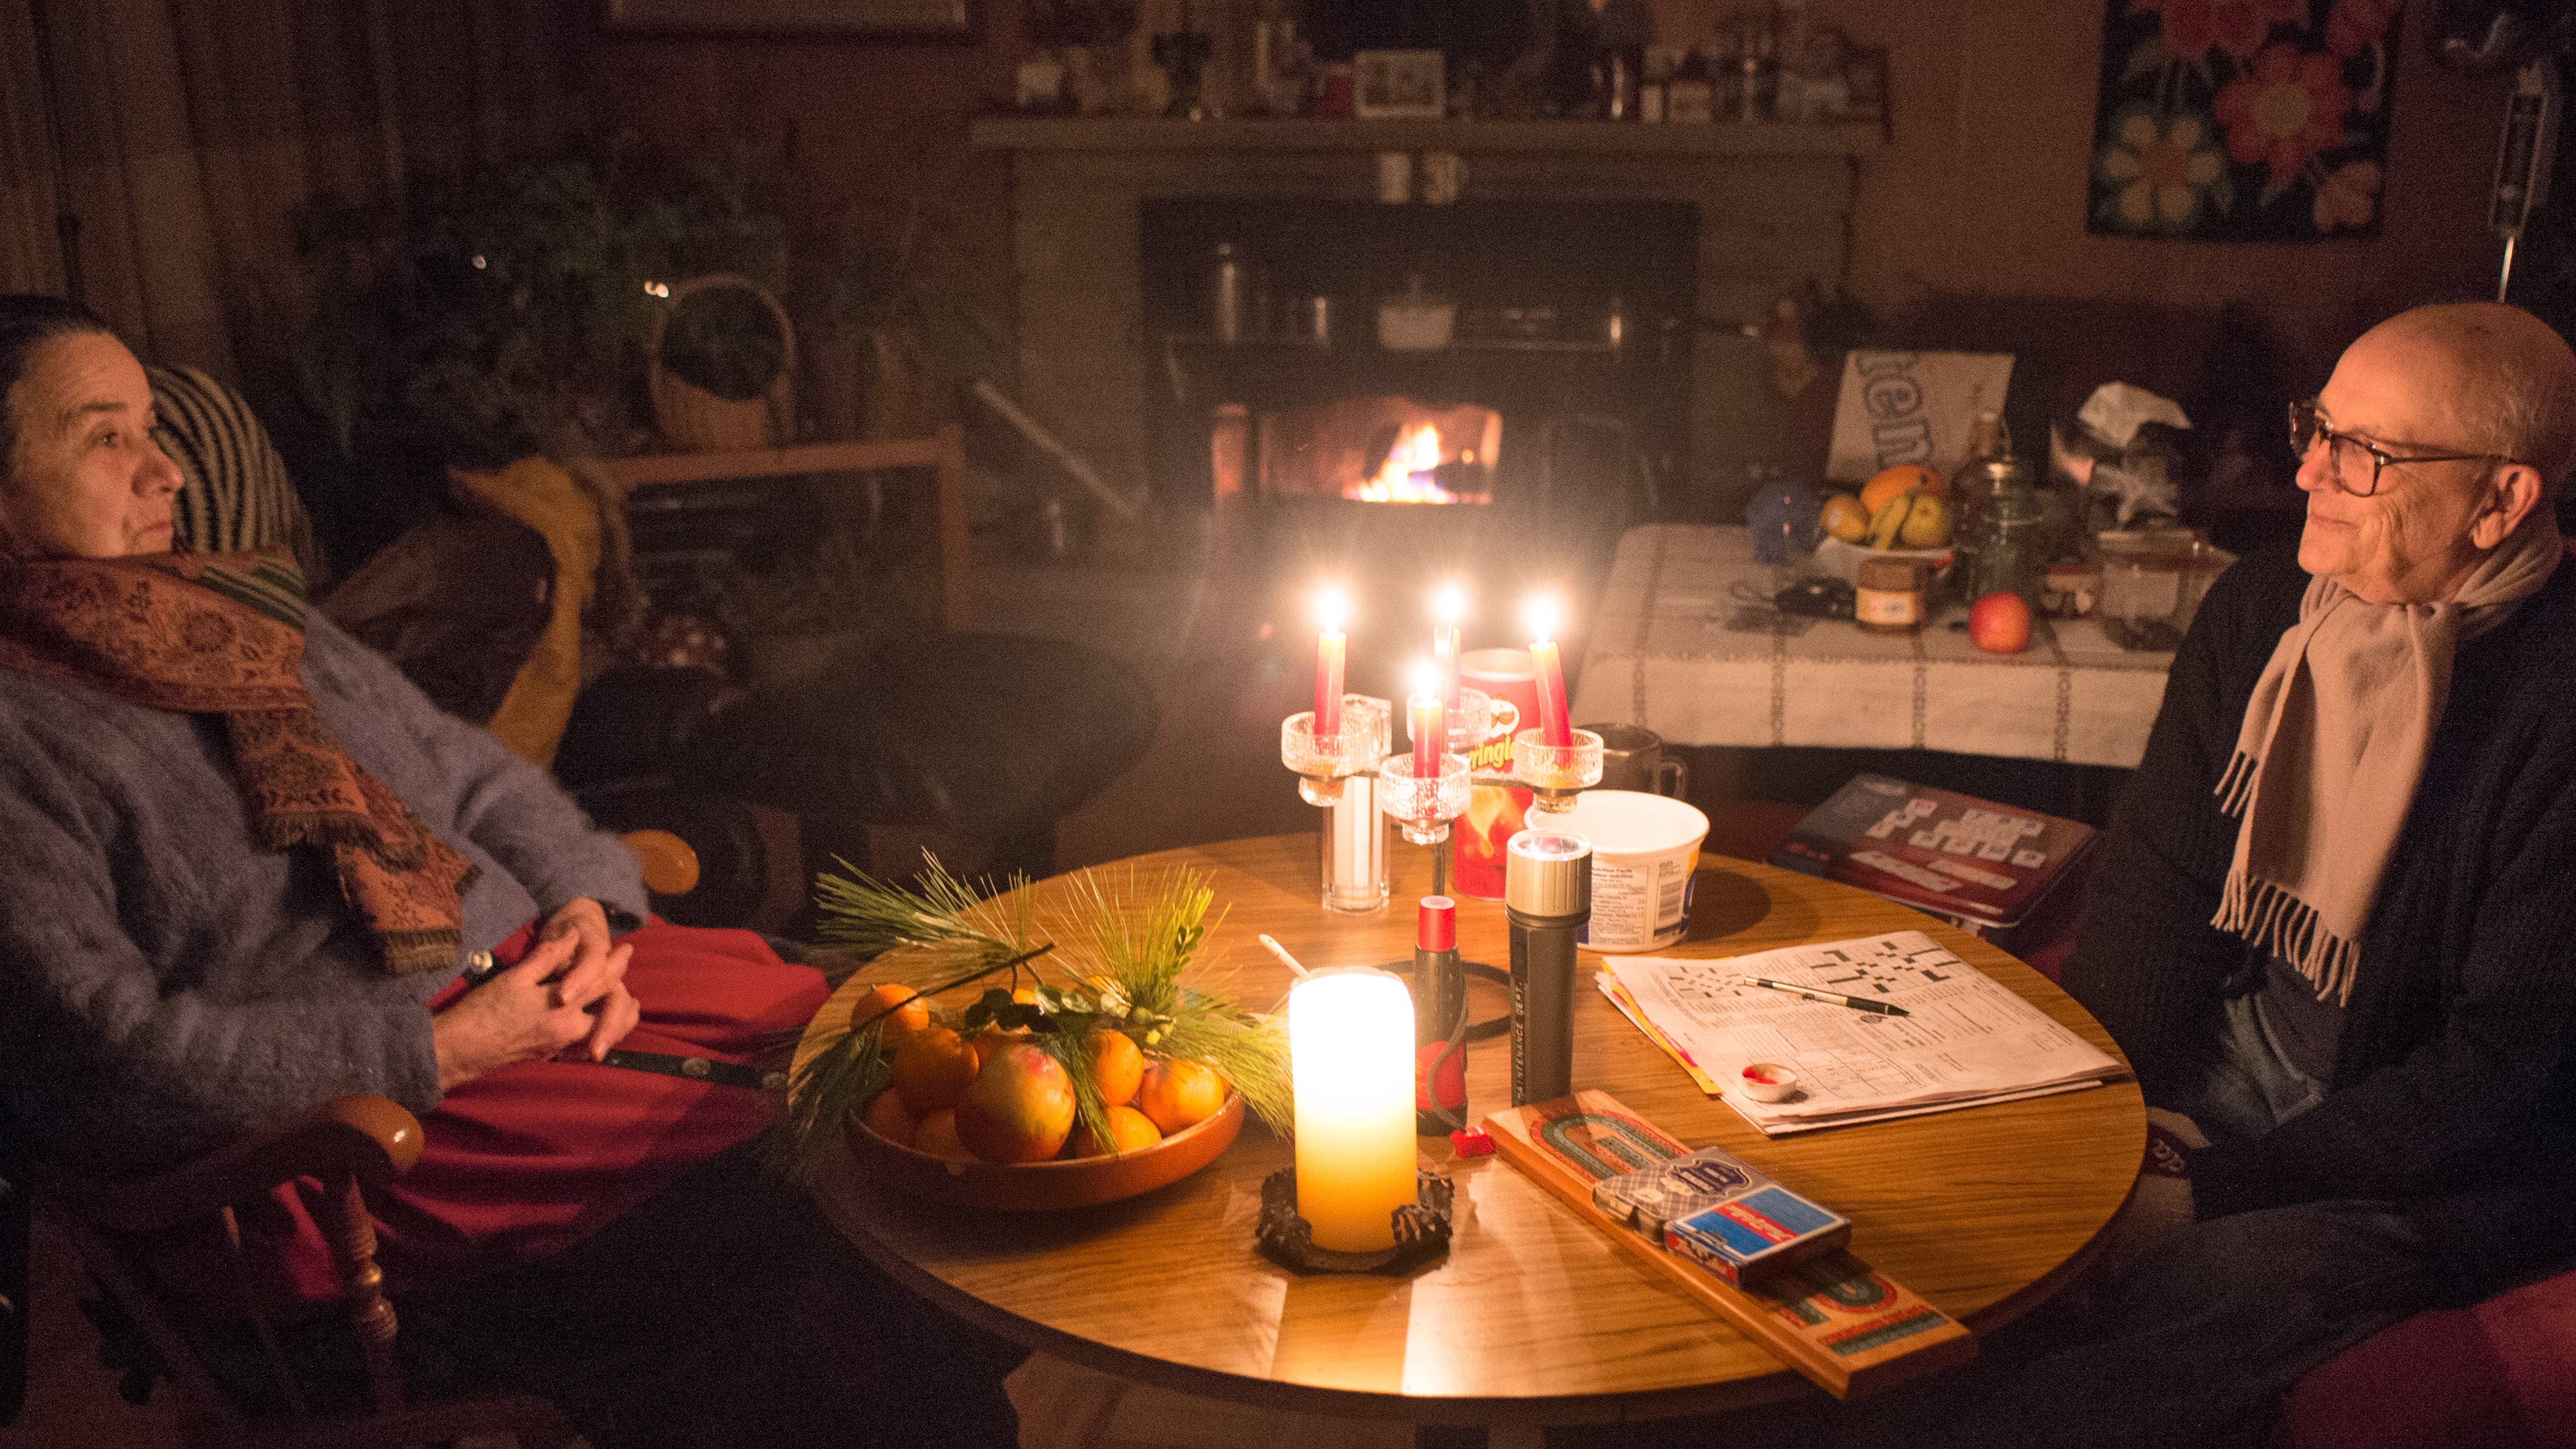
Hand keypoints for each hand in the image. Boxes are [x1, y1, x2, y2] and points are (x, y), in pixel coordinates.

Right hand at [431, 902, 640, 1089]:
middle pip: (610, 1011)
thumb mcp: (515, 978)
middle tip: (629, 977)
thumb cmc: (484, 1011)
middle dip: (623, 990)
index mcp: (563, 1010)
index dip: (615, 963)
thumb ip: (548, 957)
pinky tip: (597, 1024)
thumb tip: (573, 936)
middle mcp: (569, 1031)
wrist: (460, 1050)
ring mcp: (561, 1047)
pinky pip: (585, 1044)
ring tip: (627, 1002)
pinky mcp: (551, 1056)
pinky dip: (598, 1032)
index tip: (626, 948)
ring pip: (601, 1032)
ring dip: (617, 1017)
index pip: (601, 983)